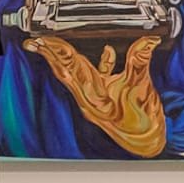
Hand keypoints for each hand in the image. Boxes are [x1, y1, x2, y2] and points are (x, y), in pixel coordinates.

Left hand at [22, 36, 166, 157]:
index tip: (43, 41)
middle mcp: (89, 98)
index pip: (70, 69)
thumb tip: (147, 41)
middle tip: (35, 41)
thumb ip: (140, 62)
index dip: (57, 53)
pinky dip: (103, 62)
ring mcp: (97, 97)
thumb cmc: (141, 124)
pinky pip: (100, 76)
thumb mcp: (140, 89)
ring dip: (66, 57)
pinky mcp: (108, 96)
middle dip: (50, 55)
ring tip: (52, 44)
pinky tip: (108, 51)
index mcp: (93, 97)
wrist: (148, 141)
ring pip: (78, 73)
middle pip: (65, 71)